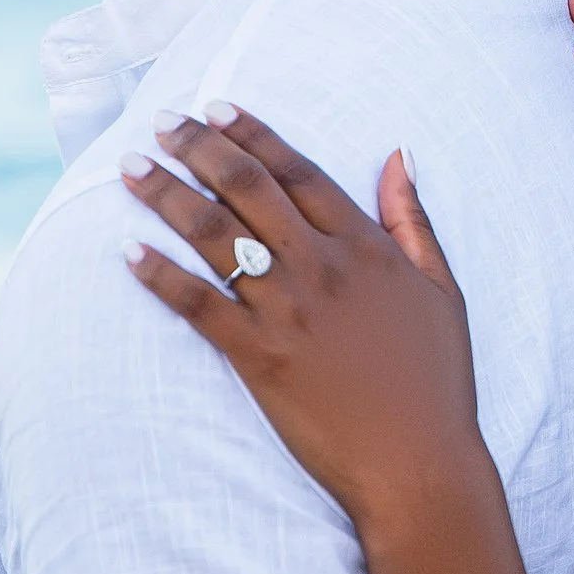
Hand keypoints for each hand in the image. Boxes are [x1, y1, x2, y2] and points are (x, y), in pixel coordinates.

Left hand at [125, 108, 485, 535]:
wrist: (420, 466)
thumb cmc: (437, 383)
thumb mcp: (443, 292)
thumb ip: (413, 222)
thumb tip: (398, 156)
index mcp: (367, 248)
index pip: (298, 171)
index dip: (253, 134)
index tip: (216, 108)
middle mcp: (323, 268)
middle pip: (247, 188)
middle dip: (197, 147)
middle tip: (160, 122)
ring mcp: (288, 311)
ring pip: (214, 235)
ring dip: (166, 195)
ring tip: (130, 169)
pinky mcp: (259, 357)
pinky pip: (198, 305)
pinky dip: (160, 276)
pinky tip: (129, 252)